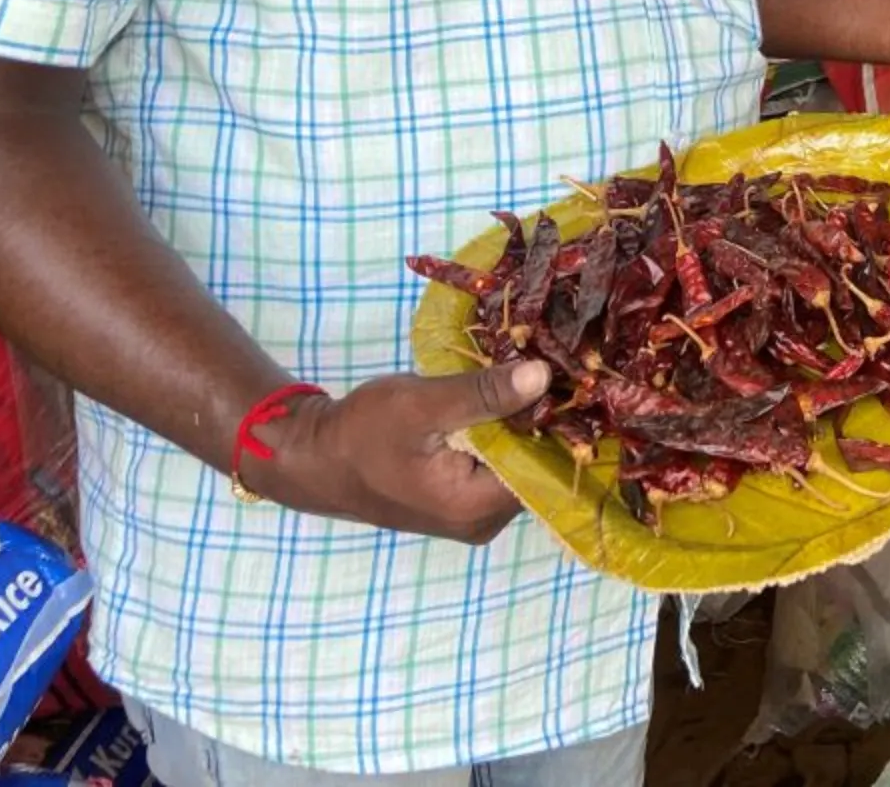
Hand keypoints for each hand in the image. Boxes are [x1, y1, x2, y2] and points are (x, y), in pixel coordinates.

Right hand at [244, 359, 548, 542]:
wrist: (314, 458)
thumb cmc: (360, 434)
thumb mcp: (421, 406)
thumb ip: (483, 394)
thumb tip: (543, 377)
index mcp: (477, 508)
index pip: (546, 465)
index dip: (563, 420)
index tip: (575, 376)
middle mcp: (484, 521)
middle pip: (538, 466)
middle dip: (549, 418)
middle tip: (563, 366)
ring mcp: (473, 514)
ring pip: (521, 463)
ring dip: (528, 423)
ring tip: (544, 373)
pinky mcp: (463, 499)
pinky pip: (502, 465)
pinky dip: (508, 433)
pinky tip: (515, 396)